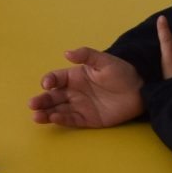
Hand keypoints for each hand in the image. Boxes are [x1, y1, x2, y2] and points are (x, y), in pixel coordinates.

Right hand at [29, 48, 145, 128]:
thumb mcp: (104, 60)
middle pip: (53, 96)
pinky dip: (62, 120)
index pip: (56, 78)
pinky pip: (72, 120)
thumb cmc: (121, 72)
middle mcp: (74, 91)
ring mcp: (80, 106)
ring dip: (47, 113)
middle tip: (32, 104)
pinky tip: (53, 119)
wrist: (139, 90)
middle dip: (42, 100)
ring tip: (36, 116)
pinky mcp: (88, 119)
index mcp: (75, 76)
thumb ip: (86, 55)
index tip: (46, 84)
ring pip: (59, 110)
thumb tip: (66, 52)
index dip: (49, 80)